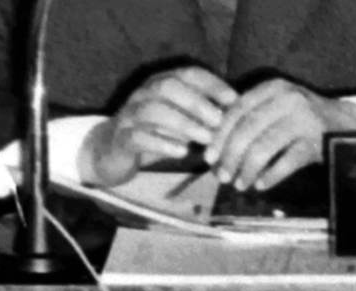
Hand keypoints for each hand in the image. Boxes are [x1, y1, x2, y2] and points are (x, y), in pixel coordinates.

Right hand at [84, 67, 236, 187]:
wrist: (114, 152)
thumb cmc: (158, 135)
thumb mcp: (183, 121)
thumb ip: (206, 116)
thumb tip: (242, 116)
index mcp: (162, 84)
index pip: (188, 74)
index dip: (212, 84)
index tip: (235, 100)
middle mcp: (144, 93)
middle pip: (169, 87)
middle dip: (198, 102)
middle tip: (220, 121)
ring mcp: (130, 115)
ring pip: (153, 110)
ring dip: (184, 123)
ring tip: (207, 138)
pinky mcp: (122, 139)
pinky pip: (139, 136)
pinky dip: (162, 143)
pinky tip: (182, 152)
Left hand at [208, 81, 355, 190]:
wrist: (349, 123)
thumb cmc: (306, 120)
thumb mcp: (280, 107)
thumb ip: (254, 116)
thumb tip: (218, 145)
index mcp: (273, 88)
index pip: (237, 110)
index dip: (220, 135)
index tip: (210, 157)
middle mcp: (288, 99)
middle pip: (248, 129)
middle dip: (231, 156)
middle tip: (222, 177)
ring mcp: (304, 120)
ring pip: (264, 147)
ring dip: (248, 169)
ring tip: (240, 184)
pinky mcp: (317, 142)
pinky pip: (287, 162)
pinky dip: (271, 175)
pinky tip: (261, 185)